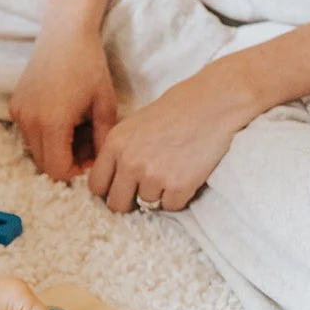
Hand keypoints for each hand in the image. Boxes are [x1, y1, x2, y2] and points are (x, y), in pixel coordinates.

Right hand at [10, 27, 118, 181]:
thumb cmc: (89, 65)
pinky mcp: (15, 105)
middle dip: (66, 160)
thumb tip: (97, 164)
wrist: (65, 33)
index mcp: (52, 122)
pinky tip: (62, 115)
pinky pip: (28, 133)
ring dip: (55, 147)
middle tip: (87, 142)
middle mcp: (29, 121)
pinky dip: (44, 133)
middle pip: (44, 163)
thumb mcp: (104, 105)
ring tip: (76, 127)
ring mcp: (18, 112)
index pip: (57, 170)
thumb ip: (102, 139)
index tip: (91, 156)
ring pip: (35, 149)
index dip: (76, 171)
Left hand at [88, 58, 259, 212]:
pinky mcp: (179, 185)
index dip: (109, 190)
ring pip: (147, 205)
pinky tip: (186, 174)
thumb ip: (119, 151)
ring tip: (173, 169)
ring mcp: (153, 176)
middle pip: (116, 204)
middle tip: (145, 189)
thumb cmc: (176, 110)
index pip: (96, 186)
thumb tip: (110, 180)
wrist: (214, 103)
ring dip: (159, 194)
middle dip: (130, 201)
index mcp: (114, 144)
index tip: (120, 189)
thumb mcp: (135, 124)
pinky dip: (179, 196)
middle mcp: (130, 162)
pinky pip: (172, 206)